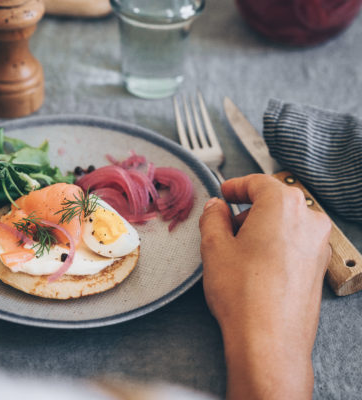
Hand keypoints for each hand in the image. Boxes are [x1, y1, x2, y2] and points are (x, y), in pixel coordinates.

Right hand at [199, 174, 330, 399]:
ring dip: (259, 227)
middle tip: (224, 224)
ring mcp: (317, 245)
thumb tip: (215, 207)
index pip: (258, 182)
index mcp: (283, 206)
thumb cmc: (244, 293)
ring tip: (236, 247)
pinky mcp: (317, 267)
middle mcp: (308, 220)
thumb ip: (213, 217)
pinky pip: (292, 242)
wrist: (269, 341)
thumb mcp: (214, 246)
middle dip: (246, 209)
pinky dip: (273, 243)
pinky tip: (253, 263)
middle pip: (273, 202)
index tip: (224, 192)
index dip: (236, 186)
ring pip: (283, 222)